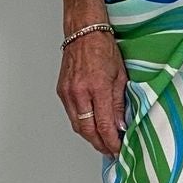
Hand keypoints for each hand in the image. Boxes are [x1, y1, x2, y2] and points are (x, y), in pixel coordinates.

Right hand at [57, 28, 126, 155]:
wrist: (83, 32)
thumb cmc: (103, 48)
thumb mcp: (120, 75)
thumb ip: (119, 103)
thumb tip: (121, 125)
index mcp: (97, 87)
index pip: (104, 125)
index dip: (111, 142)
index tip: (118, 149)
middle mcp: (79, 92)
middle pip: (88, 130)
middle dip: (100, 144)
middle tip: (111, 151)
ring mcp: (68, 93)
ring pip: (78, 125)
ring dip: (90, 137)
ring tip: (103, 142)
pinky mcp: (62, 91)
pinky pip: (71, 115)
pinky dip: (82, 124)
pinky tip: (91, 127)